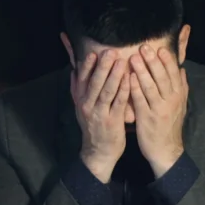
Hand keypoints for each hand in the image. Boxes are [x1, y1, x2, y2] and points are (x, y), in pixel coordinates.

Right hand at [71, 50, 130, 182]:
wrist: (98, 152)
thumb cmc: (94, 126)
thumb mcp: (81, 107)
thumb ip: (78, 88)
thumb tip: (74, 69)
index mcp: (80, 100)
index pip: (82, 79)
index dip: (87, 66)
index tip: (93, 52)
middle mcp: (88, 105)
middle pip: (94, 83)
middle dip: (102, 66)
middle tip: (110, 51)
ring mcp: (100, 114)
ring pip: (107, 91)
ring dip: (114, 75)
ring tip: (122, 61)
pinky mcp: (113, 121)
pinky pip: (119, 103)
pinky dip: (124, 90)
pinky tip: (130, 79)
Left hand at [129, 45, 187, 177]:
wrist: (166, 151)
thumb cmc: (170, 126)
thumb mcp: (180, 106)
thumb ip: (182, 87)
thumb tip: (182, 69)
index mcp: (179, 96)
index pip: (174, 74)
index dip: (167, 60)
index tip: (159, 48)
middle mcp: (171, 101)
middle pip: (162, 77)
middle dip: (153, 61)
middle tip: (144, 47)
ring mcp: (159, 110)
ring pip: (151, 87)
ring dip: (142, 71)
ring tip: (134, 57)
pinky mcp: (147, 118)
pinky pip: (140, 100)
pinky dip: (135, 88)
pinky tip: (128, 78)